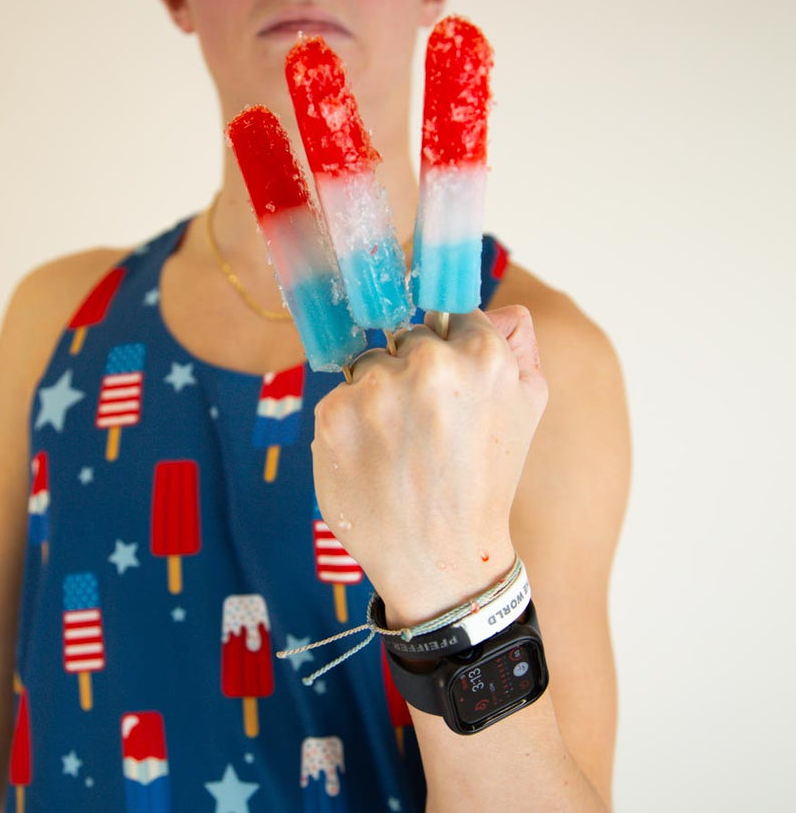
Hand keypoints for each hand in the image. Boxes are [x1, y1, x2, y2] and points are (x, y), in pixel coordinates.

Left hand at [312, 306, 547, 625]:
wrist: (443, 557)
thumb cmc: (487, 479)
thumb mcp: (526, 408)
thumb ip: (519, 346)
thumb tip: (501, 306)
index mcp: (484, 354)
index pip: (451, 312)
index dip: (448, 347)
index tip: (448, 381)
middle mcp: (430, 363)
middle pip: (406, 334)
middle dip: (412, 369)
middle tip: (426, 425)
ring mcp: (378, 388)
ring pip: (368, 362)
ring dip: (378, 394)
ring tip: (400, 446)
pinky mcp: (334, 413)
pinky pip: (339, 395)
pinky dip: (351, 423)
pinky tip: (374, 459)